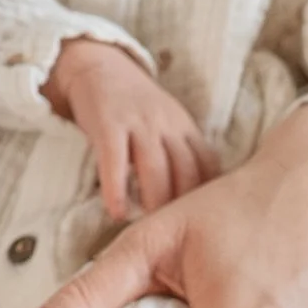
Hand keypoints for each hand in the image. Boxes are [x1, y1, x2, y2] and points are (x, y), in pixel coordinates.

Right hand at [48, 36, 214, 220]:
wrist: (99, 66)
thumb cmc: (135, 107)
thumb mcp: (168, 125)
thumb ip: (181, 157)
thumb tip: (194, 206)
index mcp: (186, 128)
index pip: (208, 167)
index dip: (207, 200)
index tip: (203, 227)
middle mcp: (168, 125)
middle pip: (185, 173)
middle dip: (183, 209)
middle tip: (177, 241)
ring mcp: (139, 123)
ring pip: (155, 170)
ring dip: (154, 204)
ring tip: (148, 232)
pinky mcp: (109, 123)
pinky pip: (115, 161)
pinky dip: (117, 190)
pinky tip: (116, 213)